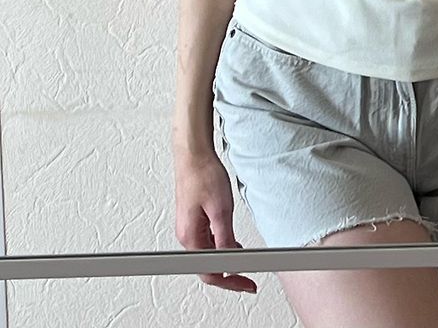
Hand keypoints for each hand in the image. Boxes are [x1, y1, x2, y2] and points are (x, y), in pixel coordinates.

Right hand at [174, 146, 257, 293]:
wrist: (194, 155)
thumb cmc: (203, 175)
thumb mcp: (221, 209)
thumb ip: (225, 238)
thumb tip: (230, 260)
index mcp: (190, 236)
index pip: (209, 273)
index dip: (231, 282)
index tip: (247, 284)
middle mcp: (187, 235)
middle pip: (208, 267)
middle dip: (229, 274)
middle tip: (248, 279)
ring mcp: (189, 227)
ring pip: (208, 253)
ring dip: (227, 260)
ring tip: (245, 262)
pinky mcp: (194, 219)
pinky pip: (208, 241)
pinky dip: (222, 246)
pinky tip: (233, 244)